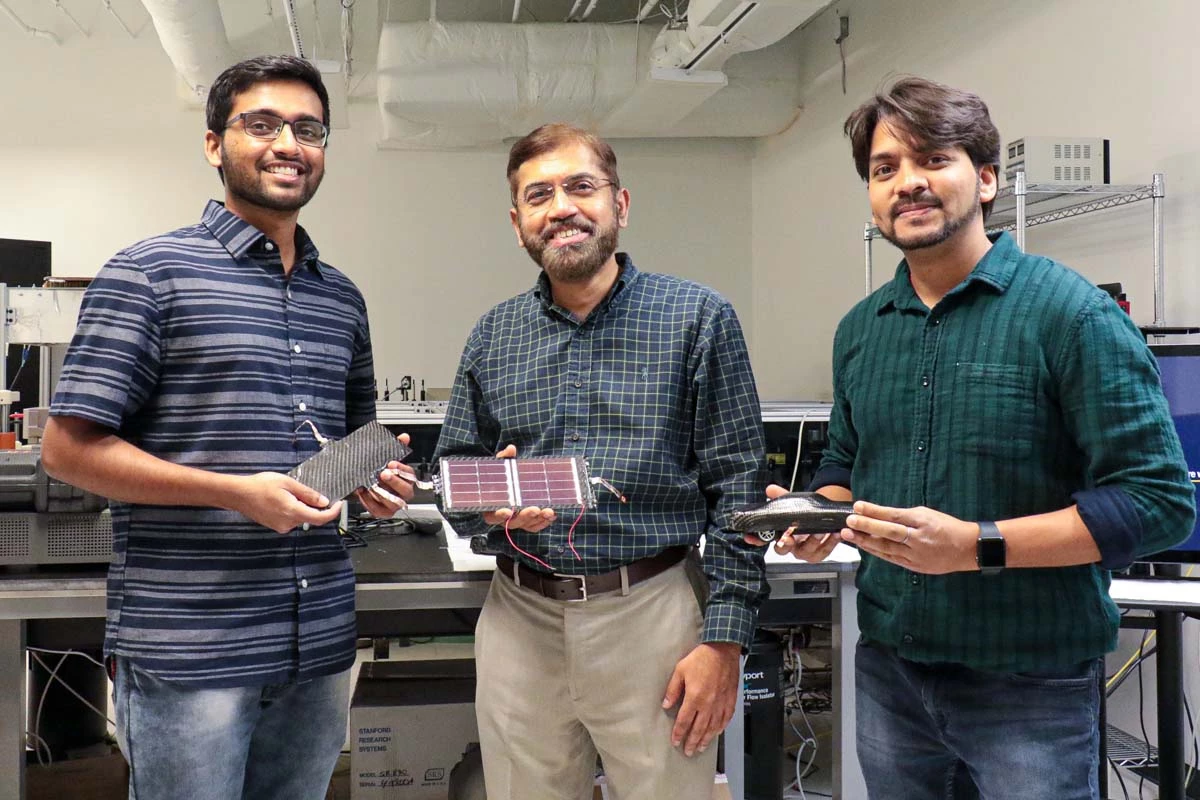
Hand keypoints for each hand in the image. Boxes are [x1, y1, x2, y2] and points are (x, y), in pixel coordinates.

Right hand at [231, 472, 343, 533]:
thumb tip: (324, 502)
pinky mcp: (276, 526)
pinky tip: (282, 499)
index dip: (333, 512)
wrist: (238, 494)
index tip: (339, 504)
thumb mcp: (287, 483)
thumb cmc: (260, 485)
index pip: (320, 518)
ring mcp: (281, 527)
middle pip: (311, 517)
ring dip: (302, 506)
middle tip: (307, 490)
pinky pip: (292, 519)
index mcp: (292, 511)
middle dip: (315, 505)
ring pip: (301, 517)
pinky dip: (294, 510)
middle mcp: (288, 523)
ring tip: (288, 492)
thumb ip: (307, 494)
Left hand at [355, 434, 417, 517]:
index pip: (410, 475)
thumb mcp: (385, 457)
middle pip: (405, 490)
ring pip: (392, 502)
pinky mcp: (382, 512)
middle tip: (383, 473)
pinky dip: (369, 502)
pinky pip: (377, 510)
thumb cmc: (379, 471)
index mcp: (407, 479)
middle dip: (394, 482)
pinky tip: (363, 492)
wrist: (364, 483)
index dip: (401, 469)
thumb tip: (404, 437)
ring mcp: (393, 504)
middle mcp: (403, 493)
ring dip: (380, 493)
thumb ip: (396, 446)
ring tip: (370, 485)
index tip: (391, 463)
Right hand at [481, 444, 556, 530]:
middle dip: (525, 516)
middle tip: (535, 509)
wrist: (509, 484)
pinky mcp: (527, 522)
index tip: (507, 511)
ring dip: (538, 519)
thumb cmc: (502, 477)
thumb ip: (504, 459)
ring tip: (549, 511)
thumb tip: (511, 449)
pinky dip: (544, 521)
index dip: (499, 515)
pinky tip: (553, 514)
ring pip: (526, 525)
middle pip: (513, 522)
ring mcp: (516, 521)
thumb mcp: (501, 466)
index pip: (492, 516)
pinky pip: (536, 526)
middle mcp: (504, 518)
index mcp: (492, 507)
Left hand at [662, 642, 740, 756]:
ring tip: (700, 747)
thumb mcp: (680, 670)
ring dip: (706, 739)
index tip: (676, 741)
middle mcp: (708, 704)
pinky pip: (726, 718)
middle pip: (699, 728)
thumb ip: (673, 690)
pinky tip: (717, 733)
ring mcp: (720, 703)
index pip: (684, 721)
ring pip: (713, 727)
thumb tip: (666, 704)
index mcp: (694, 698)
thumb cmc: (701, 658)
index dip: (679, 733)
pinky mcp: (730, 699)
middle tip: (688, 751)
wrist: (723, 649)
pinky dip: (721, 728)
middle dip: (692, 741)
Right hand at [742, 484, 841, 562]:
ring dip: (813, 541)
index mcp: (780, 535)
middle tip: (789, 537)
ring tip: (820, 531)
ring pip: (806, 551)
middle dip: (786, 544)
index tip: (752, 537)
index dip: (757, 539)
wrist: (823, 517)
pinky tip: (835, 533)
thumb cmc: (804, 514)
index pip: (764, 539)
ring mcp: (805, 551)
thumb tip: (770, 489)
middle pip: (783, 550)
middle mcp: (790, 545)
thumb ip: (781, 496)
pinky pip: (824, 551)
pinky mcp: (820, 553)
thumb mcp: (792, 503)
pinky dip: (830, 543)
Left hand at [841, 500, 976, 573]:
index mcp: (923, 521)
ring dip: (865, 541)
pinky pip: (891, 558)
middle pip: (889, 533)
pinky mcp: (915, 566)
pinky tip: (864, 546)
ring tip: (849, 535)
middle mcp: (919, 539)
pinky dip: (876, 552)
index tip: (858, 506)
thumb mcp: (927, 514)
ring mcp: (916, 555)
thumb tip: (879, 515)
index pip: (894, 515)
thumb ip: (904, 516)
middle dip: (866, 527)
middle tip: (849, 521)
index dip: (874, 511)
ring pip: (887, 548)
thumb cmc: (947, 527)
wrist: (968, 549)